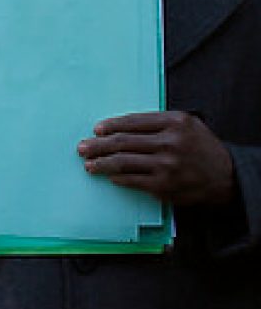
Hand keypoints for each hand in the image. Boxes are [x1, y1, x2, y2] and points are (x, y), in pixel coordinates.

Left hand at [77, 111, 234, 205]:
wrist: (226, 176)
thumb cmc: (201, 146)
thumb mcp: (186, 124)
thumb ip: (157, 122)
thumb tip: (119, 126)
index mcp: (174, 122)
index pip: (133, 122)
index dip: (111, 125)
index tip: (96, 129)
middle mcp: (169, 142)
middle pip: (123, 142)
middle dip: (98, 145)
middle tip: (82, 148)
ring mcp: (166, 165)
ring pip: (123, 162)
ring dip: (101, 163)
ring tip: (89, 164)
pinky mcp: (164, 186)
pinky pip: (132, 180)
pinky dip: (118, 178)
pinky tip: (110, 177)